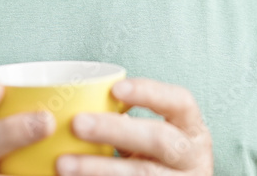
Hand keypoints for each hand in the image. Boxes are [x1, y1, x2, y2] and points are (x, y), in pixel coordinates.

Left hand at [56, 78, 213, 174]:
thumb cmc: (154, 160)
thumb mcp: (151, 139)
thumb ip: (126, 123)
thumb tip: (76, 106)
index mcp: (191, 130)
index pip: (180, 102)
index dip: (150, 93)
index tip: (116, 89)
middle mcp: (192, 157)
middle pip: (159, 139)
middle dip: (116, 130)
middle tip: (77, 124)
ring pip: (142, 174)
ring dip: (99, 168)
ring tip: (64, 164)